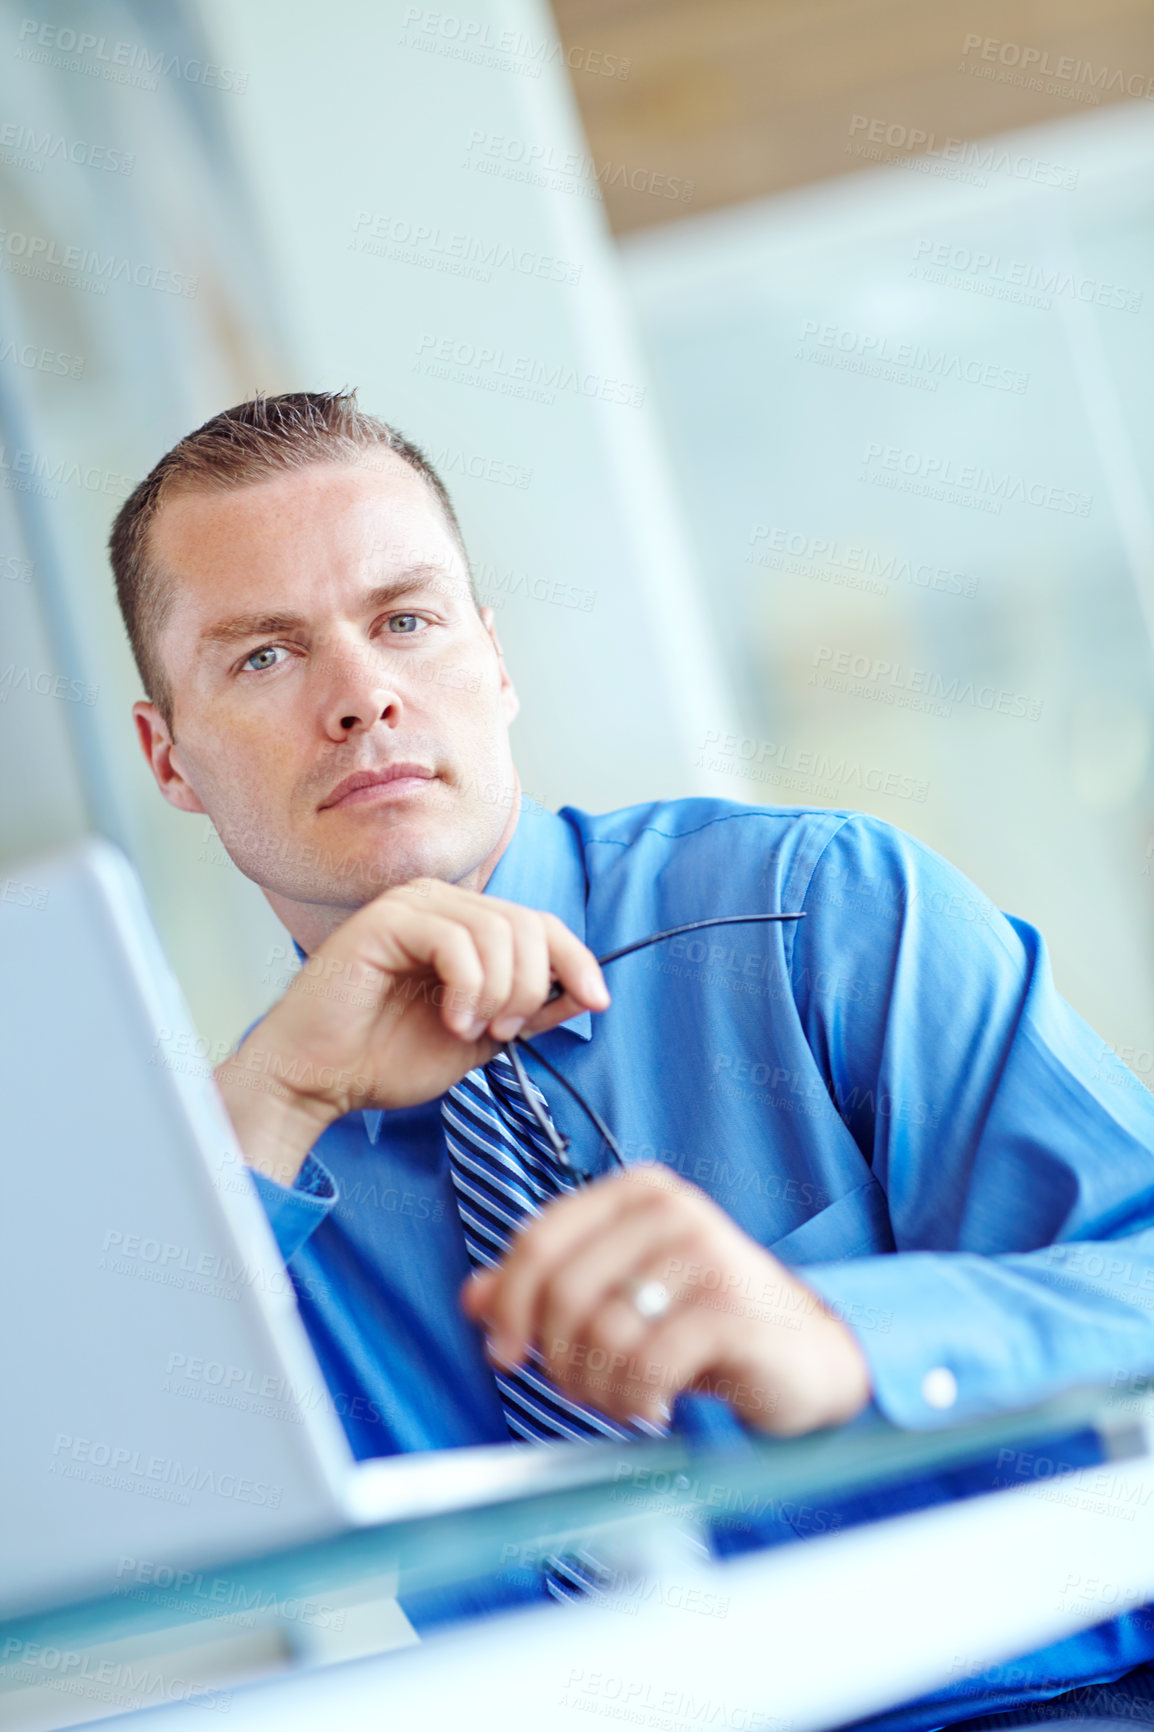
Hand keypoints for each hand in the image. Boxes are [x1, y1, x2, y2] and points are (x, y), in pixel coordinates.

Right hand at [215, 880, 608, 1185]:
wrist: (321, 1080)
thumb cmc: (385, 1056)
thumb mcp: (482, 1035)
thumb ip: (529, 1010)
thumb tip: (586, 991)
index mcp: (463, 923)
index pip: (540, 923)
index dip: (576, 958)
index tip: (596, 1000)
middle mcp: (439, 902)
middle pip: (527, 924)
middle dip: (529, 987)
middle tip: (503, 1032)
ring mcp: (411, 905)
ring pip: (497, 931)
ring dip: (498, 993)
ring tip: (472, 1029)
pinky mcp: (385, 919)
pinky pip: (456, 941)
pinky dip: (468, 989)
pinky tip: (451, 1019)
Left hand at [461, 1163, 870, 1435]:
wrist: (807, 1358)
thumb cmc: (705, 1325)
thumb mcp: (622, 1298)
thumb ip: (549, 1290)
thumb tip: (473, 1296)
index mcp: (638, 1192)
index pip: (538, 1240)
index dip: (507, 1303)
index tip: (504, 1353)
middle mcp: (672, 1209)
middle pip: (562, 1289)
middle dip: (556, 1357)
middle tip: (582, 1388)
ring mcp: (707, 1252)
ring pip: (600, 1330)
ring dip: (598, 1386)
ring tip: (625, 1395)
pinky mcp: (732, 1308)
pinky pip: (646, 1363)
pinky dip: (636, 1399)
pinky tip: (655, 1404)